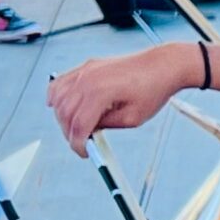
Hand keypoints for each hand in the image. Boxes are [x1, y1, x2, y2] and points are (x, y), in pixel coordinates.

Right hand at [46, 42, 198, 154]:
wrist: (162, 66)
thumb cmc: (152, 89)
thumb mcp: (132, 118)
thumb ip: (106, 125)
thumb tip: (89, 130)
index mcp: (99, 92)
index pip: (79, 125)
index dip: (78, 144)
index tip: (84, 153)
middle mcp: (88, 78)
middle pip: (65, 113)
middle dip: (70, 133)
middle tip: (81, 143)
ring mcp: (85, 70)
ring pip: (58, 98)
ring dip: (62, 117)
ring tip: (75, 129)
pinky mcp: (87, 67)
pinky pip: (60, 82)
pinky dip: (56, 97)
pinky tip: (59, 107)